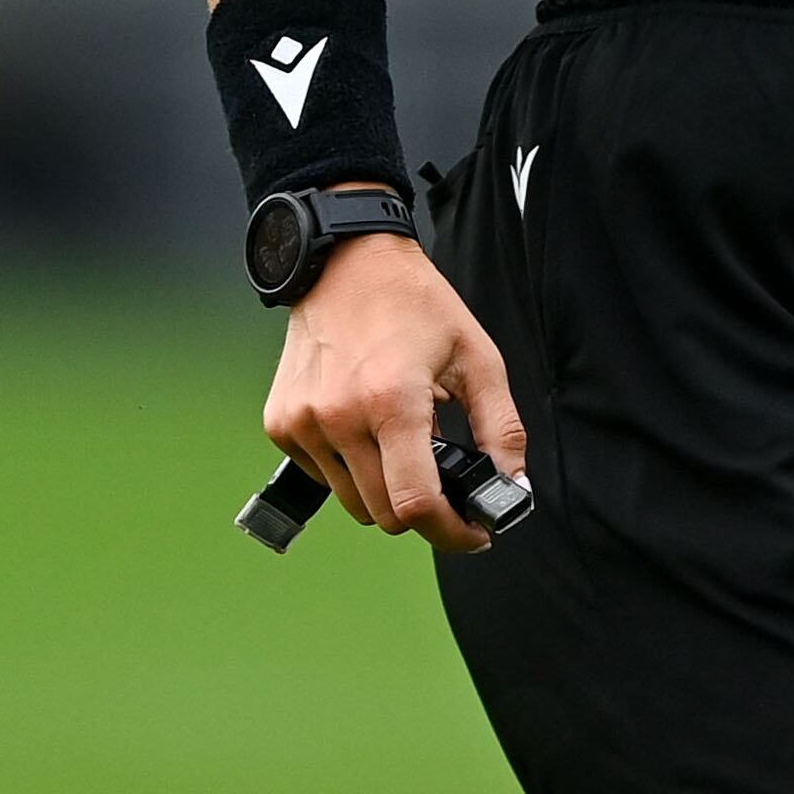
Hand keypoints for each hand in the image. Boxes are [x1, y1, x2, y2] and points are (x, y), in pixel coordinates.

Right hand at [260, 192, 529, 552]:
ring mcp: (303, 423)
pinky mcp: (280, 423)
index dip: (450, 531)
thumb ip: (501, 428)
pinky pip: (323, 476)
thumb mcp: (477, 357)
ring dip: (385, 489)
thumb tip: (512, 488)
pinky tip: (367, 427)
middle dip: (422, 510)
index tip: (473, 531)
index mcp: (392, 401)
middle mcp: (339, 417)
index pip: (415, 504)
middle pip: (384, 513)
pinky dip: (351, 468)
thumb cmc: (415, 303)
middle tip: (445, 480)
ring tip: (404, 439)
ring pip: (353, 501)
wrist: (346, 262)